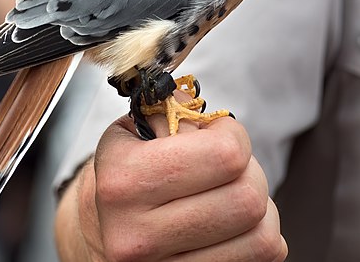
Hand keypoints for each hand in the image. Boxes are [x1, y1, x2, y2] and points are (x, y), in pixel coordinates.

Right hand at [55, 94, 286, 260]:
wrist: (97, 231)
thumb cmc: (125, 173)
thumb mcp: (135, 130)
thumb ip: (176, 112)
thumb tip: (217, 120)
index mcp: (124, 182)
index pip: (225, 154)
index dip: (233, 135)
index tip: (219, 134)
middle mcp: (138, 236)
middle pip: (247, 198)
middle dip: (250, 172)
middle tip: (229, 166)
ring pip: (262, 236)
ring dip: (259, 209)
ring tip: (231, 194)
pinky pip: (260, 260)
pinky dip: (256, 236)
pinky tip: (231, 224)